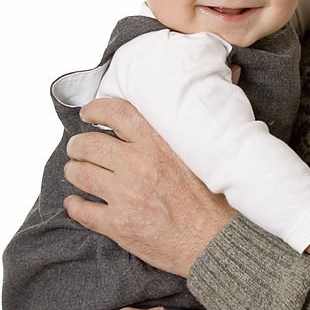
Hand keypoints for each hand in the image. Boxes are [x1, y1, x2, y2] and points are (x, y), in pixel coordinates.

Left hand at [63, 98, 235, 276]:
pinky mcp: (118, 225)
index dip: (95, 110)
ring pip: (79, 174)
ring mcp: (125, 195)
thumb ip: (212, 109)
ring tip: (77, 172)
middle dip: (78, 145)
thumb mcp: (213, 147)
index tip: (89, 113)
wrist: (219, 242)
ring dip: (74, 171)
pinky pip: (81, 210)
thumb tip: (234, 67)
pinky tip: (77, 203)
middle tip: (79, 148)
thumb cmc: (219, 197)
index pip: (115, 113)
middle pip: (88, 144)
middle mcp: (137, 164)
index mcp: (159, 142)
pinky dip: (75, 205)